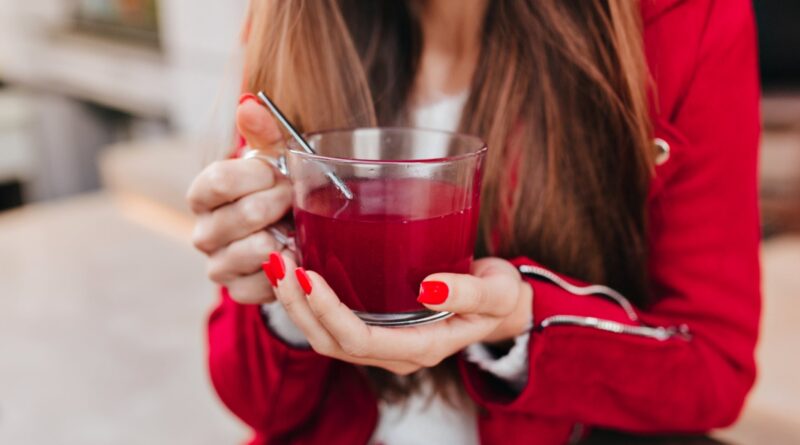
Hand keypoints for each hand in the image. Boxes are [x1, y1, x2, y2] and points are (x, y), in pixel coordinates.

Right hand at [187, 94, 290, 303]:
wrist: (286, 229)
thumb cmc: (275, 187)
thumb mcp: (273, 156)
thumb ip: (263, 131)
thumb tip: (249, 104)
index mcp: (203, 194)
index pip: (218, 181)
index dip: (256, 175)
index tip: (278, 172)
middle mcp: (203, 232)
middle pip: (244, 215)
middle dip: (280, 203)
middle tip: (295, 198)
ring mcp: (218, 265)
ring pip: (256, 250)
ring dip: (287, 235)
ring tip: (295, 225)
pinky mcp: (239, 290)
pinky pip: (266, 283)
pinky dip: (288, 268)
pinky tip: (294, 253)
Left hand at [266, 253, 532, 374]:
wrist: (501, 306)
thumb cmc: (499, 296)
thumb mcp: (497, 292)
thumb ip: (469, 293)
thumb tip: (430, 289)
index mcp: (422, 348)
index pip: (361, 340)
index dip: (328, 312)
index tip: (307, 275)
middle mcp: (395, 352)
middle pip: (331, 342)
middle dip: (298, 305)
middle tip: (279, 261)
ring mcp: (382, 343)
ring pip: (324, 336)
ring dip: (295, 303)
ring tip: (277, 263)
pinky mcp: (375, 327)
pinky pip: (330, 324)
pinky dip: (306, 300)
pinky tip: (295, 270)